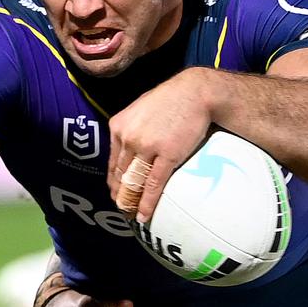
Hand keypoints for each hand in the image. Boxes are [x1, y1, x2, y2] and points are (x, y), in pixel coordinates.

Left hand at [107, 69, 212, 222]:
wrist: (195, 92)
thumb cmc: (171, 99)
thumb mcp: (141, 109)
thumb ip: (132, 128)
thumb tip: (130, 147)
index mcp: (119, 126)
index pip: (112, 161)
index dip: (113, 181)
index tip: (115, 193)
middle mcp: (128, 137)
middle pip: (121, 174)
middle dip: (120, 194)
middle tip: (123, 208)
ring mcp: (147, 147)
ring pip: (134, 181)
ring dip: (131, 202)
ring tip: (132, 214)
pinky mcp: (167, 154)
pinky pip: (153, 184)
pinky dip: (147, 202)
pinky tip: (144, 214)